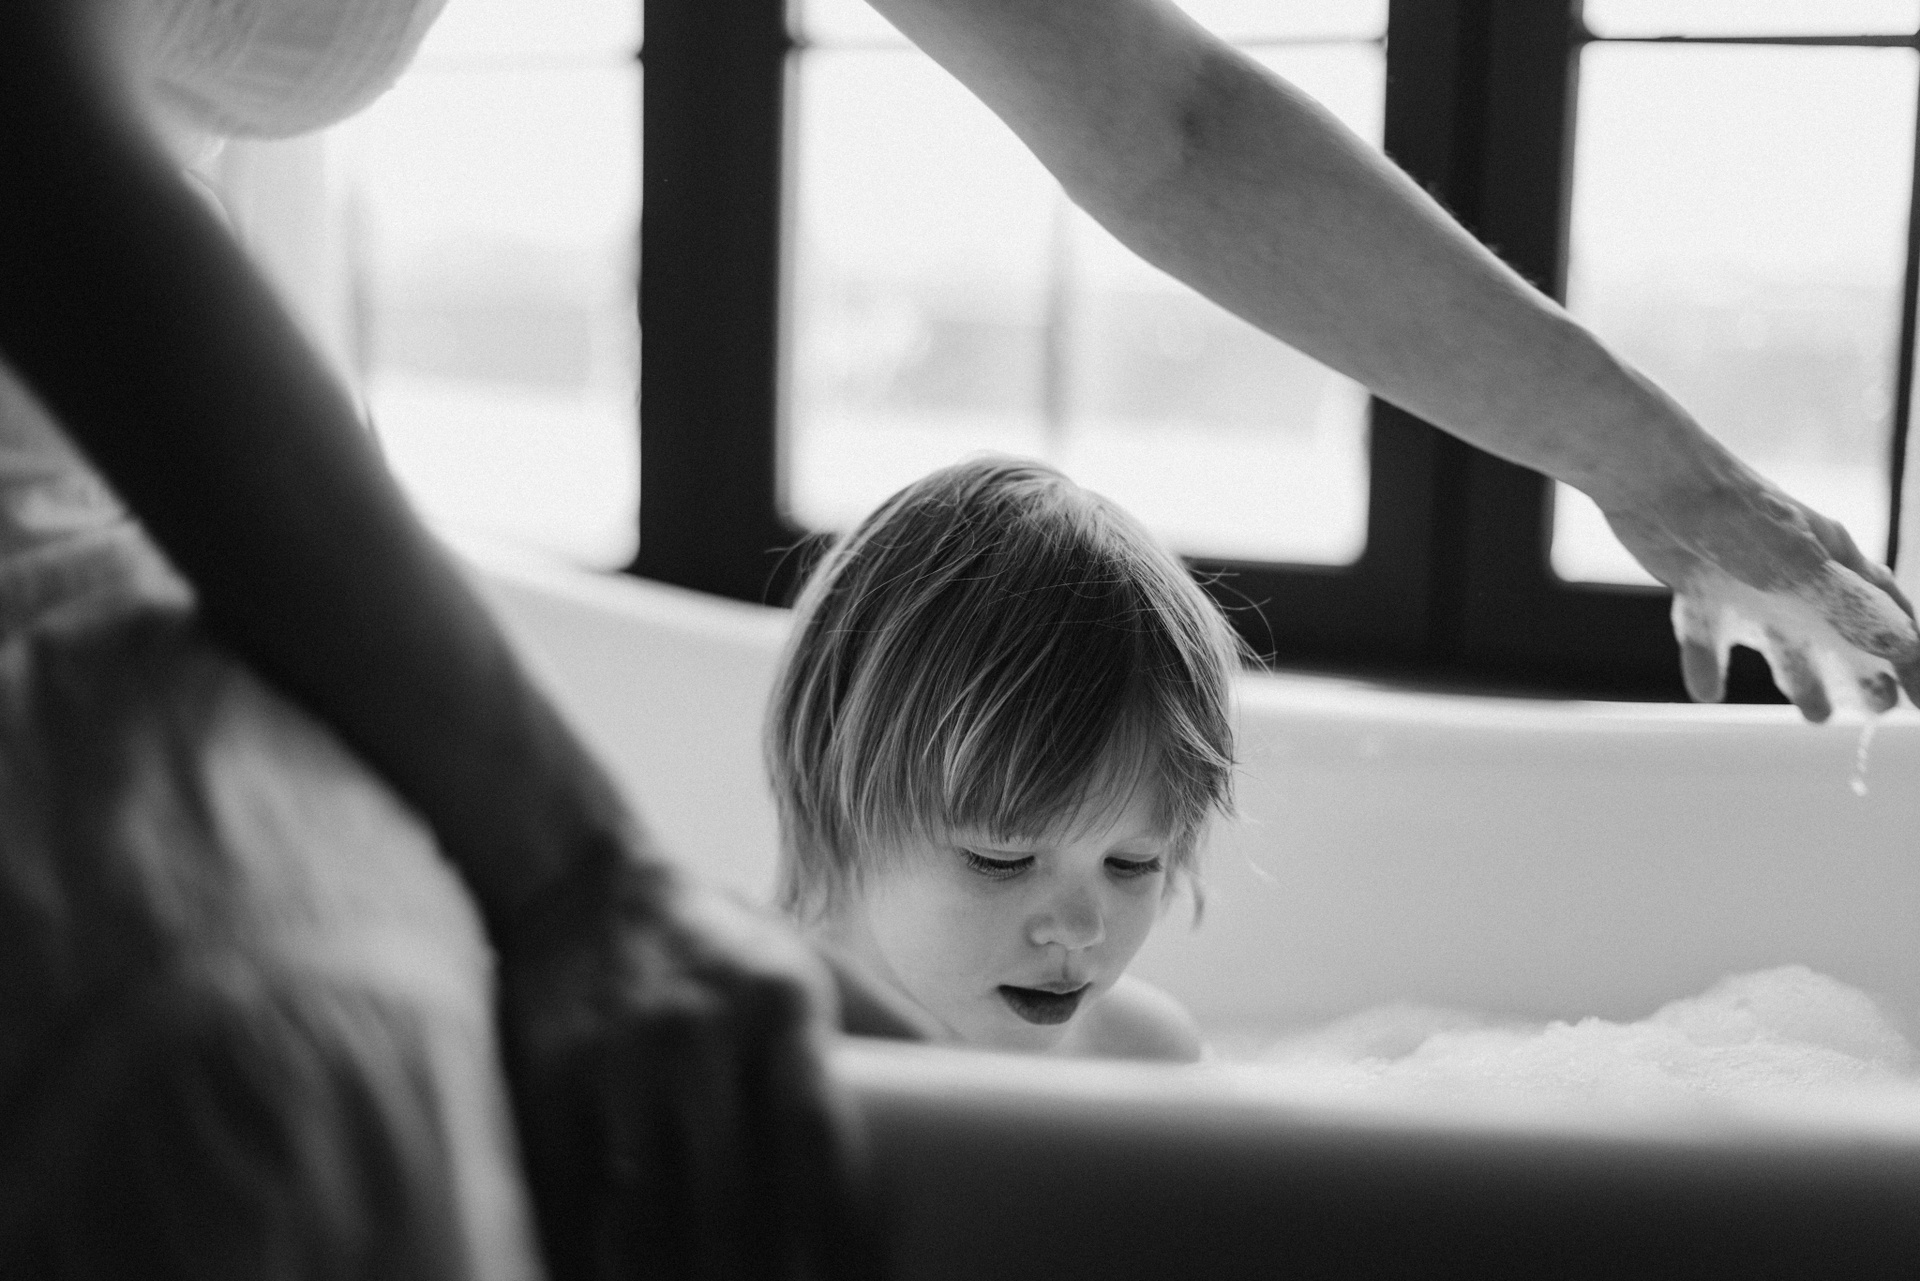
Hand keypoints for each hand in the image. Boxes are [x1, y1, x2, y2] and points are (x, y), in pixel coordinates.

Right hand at [496, 844, 883, 1280]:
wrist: (578, 883)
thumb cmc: (722, 946)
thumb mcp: (813, 965)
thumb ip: (894, 1028)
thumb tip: (989, 1084)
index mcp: (778, 1005)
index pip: (816, 1142)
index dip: (839, 1234)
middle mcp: (696, 1033)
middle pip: (731, 1199)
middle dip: (763, 1278)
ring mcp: (614, 1064)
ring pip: (647, 1216)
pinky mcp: (544, 1089)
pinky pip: (572, 1205)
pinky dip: (596, 1264)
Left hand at [1601, 474, 1919, 721]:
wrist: (1656, 482)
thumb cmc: (1735, 517)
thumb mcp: (1801, 569)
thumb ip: (1849, 610)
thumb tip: (1905, 648)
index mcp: (1835, 561)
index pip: (1888, 615)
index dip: (1910, 659)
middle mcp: (1796, 573)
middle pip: (1840, 632)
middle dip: (1862, 671)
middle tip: (1877, 710)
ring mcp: (1747, 582)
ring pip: (1783, 640)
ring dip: (1801, 677)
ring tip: (1818, 715)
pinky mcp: (1700, 587)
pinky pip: (1707, 635)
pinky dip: (1707, 664)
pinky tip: (1706, 692)